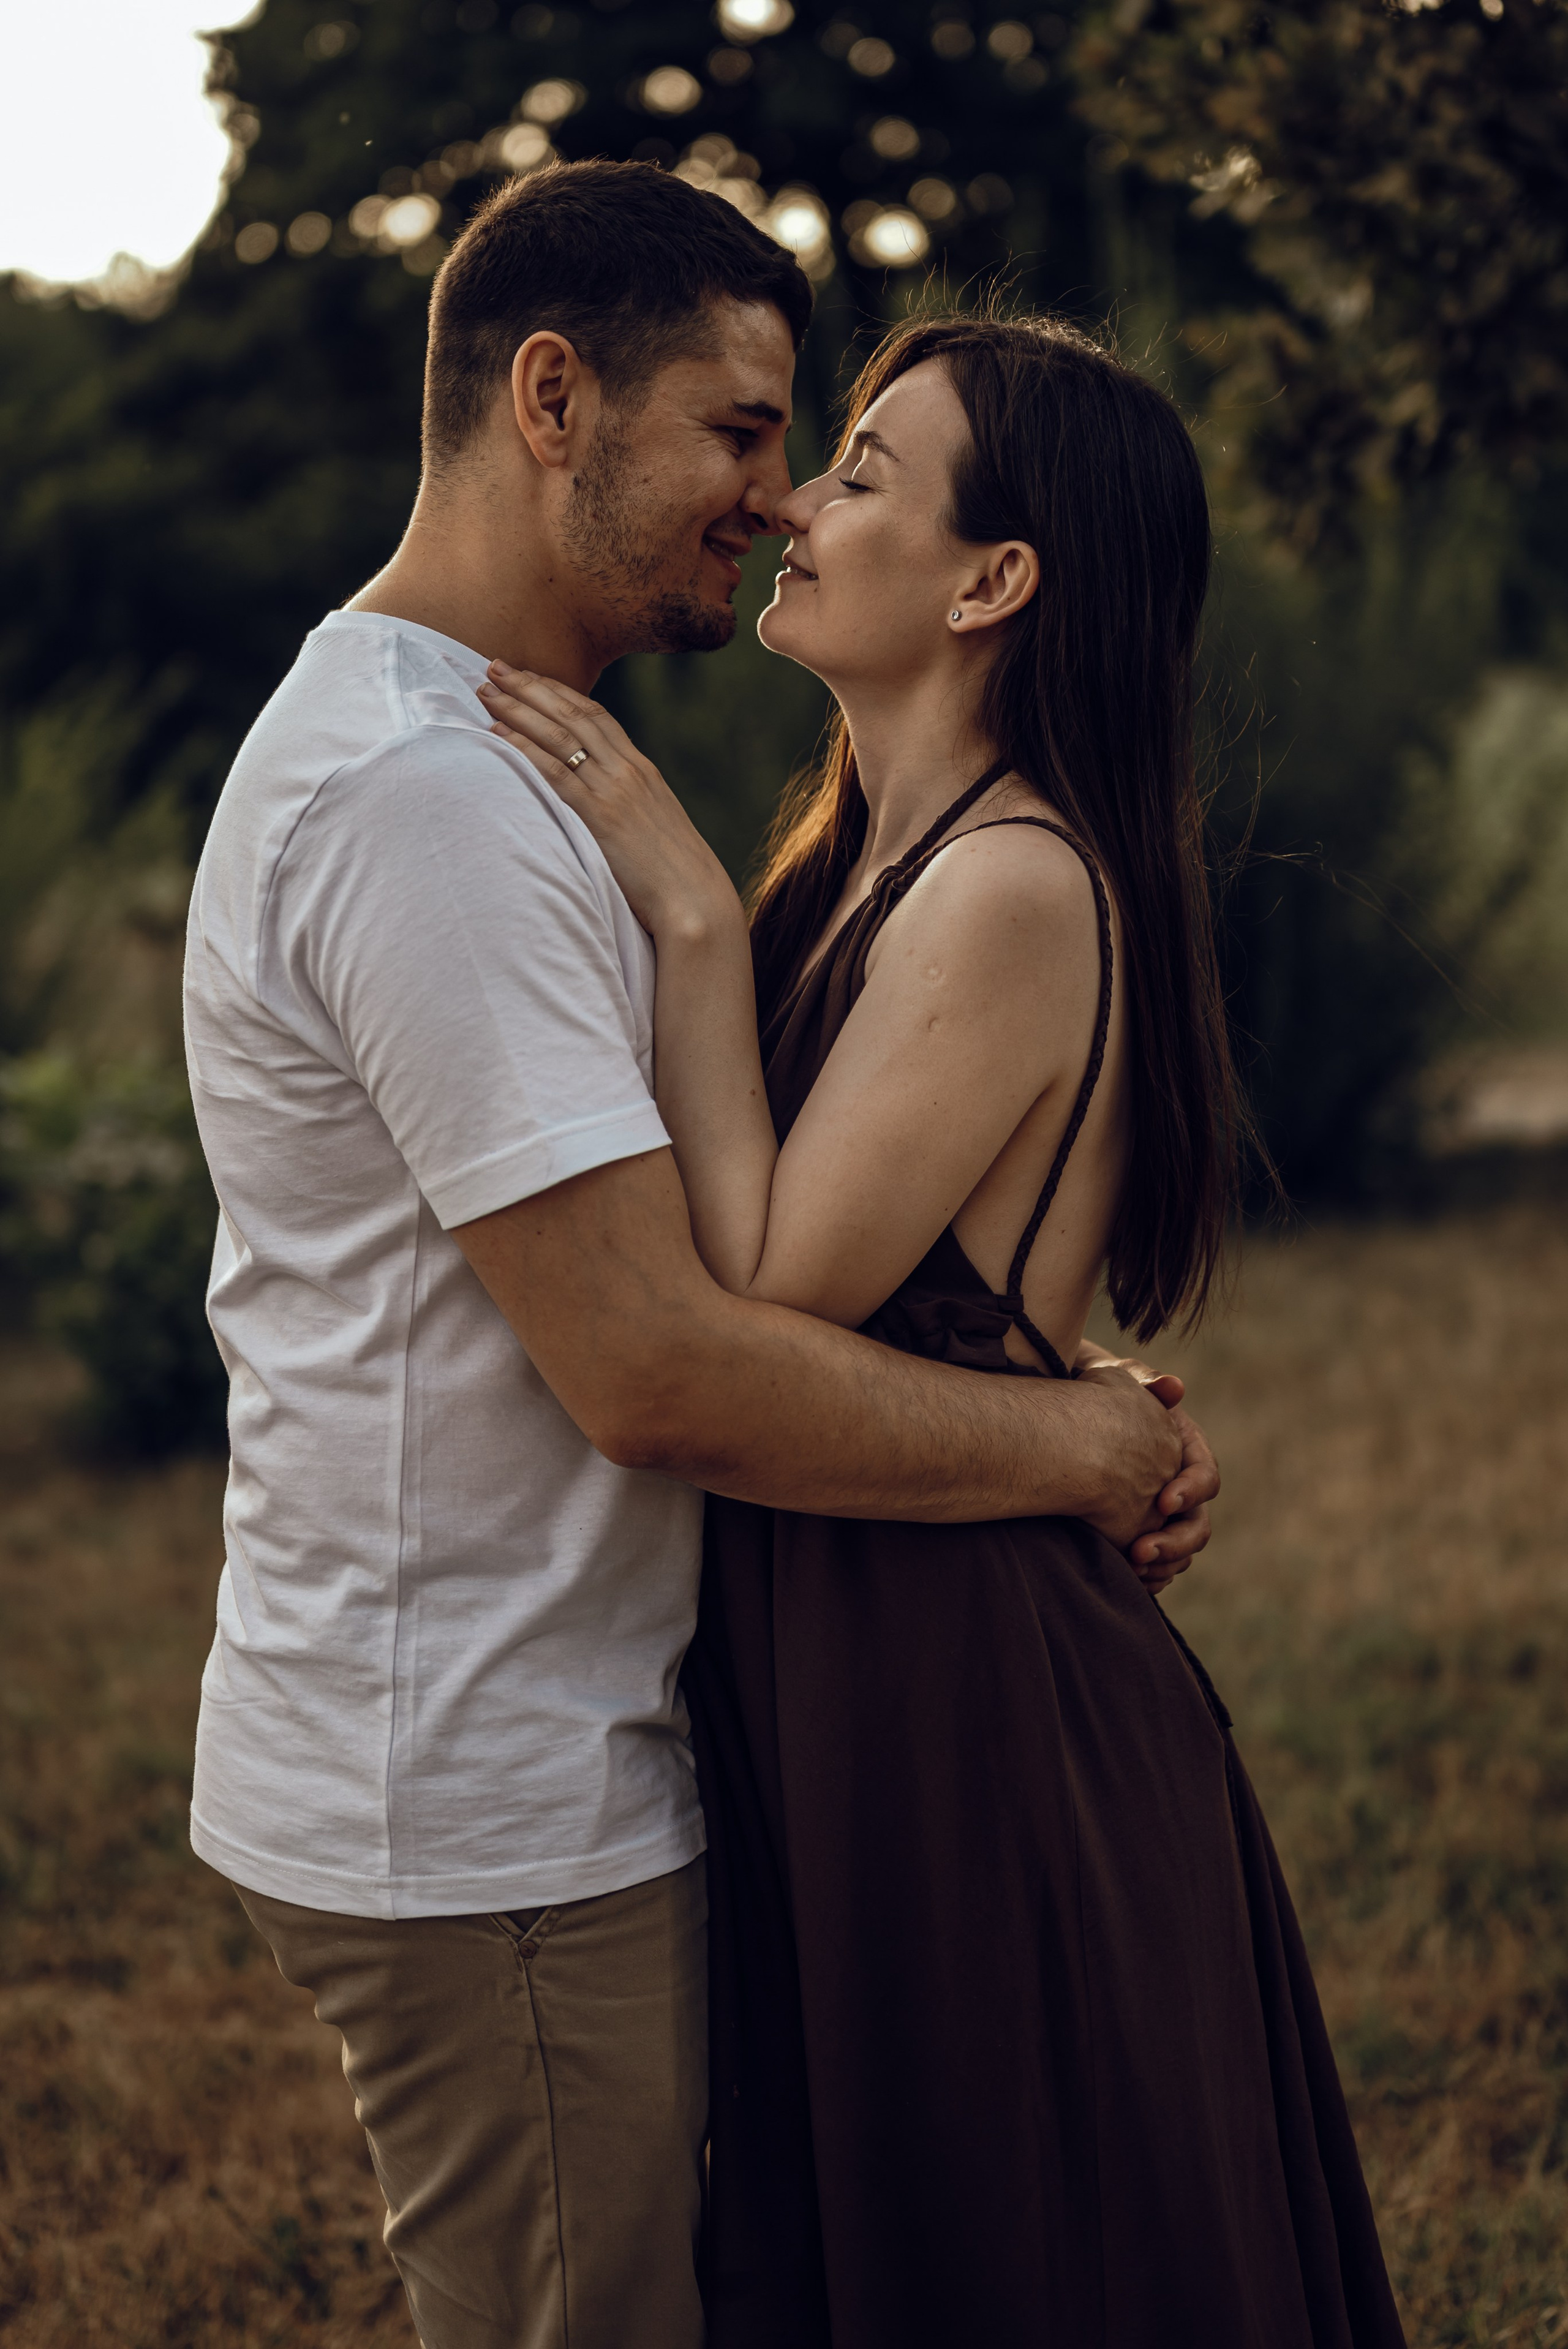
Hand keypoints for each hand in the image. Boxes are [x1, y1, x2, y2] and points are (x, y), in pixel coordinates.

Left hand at [477, 663, 738, 943]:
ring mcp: (613, 790)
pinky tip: (497, 735)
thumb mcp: (654, 825)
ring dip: (518, 708)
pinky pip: (554, 772)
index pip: (595, 715)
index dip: (558, 691)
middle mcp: (626, 770)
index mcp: (641, 769)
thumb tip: (604, 805)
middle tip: (495, 666)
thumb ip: (628, 804)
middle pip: (572, 713)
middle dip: (530, 686)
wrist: (694, 898)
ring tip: (485, 690)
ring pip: (559, 734)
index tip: (530, 676)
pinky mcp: (599, 815)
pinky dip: (523, 749)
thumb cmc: (673, 874)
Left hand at [1074, 1341, 1217, 1596]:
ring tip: (1132, 1566)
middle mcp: (1182, 1488)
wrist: (1072, 1418)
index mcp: (1187, 1452)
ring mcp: (1164, 1517)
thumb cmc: (1101, 1392)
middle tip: (1140, 1550)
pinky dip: (1149, 1577)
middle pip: (1197, 1525)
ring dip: (1162, 1564)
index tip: (1163, 1502)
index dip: (1191, 1491)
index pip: (1205, 1477)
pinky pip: (1157, 1566)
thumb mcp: (1120, 1381)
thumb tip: (1172, 1386)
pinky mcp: (1143, 1534)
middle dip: (1174, 1542)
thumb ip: (1144, 1383)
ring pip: (1180, 1552)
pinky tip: (1129, 1579)